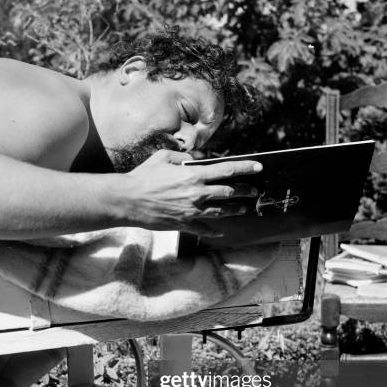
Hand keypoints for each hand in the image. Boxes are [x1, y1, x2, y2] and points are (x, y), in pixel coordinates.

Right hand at [124, 149, 261, 235]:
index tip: (258, 167)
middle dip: (245, 190)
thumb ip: (184, 156)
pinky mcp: (183, 223)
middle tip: (254, 191)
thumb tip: (198, 157)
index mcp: (194, 174)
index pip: (227, 170)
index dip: (246, 167)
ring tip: (243, 209)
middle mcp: (197, 193)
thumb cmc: (143, 177)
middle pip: (229, 192)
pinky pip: (204, 228)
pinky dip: (214, 230)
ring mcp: (191, 211)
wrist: (128, 201)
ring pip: (221, 211)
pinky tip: (221, 231)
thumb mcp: (163, 157)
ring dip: (235, 209)